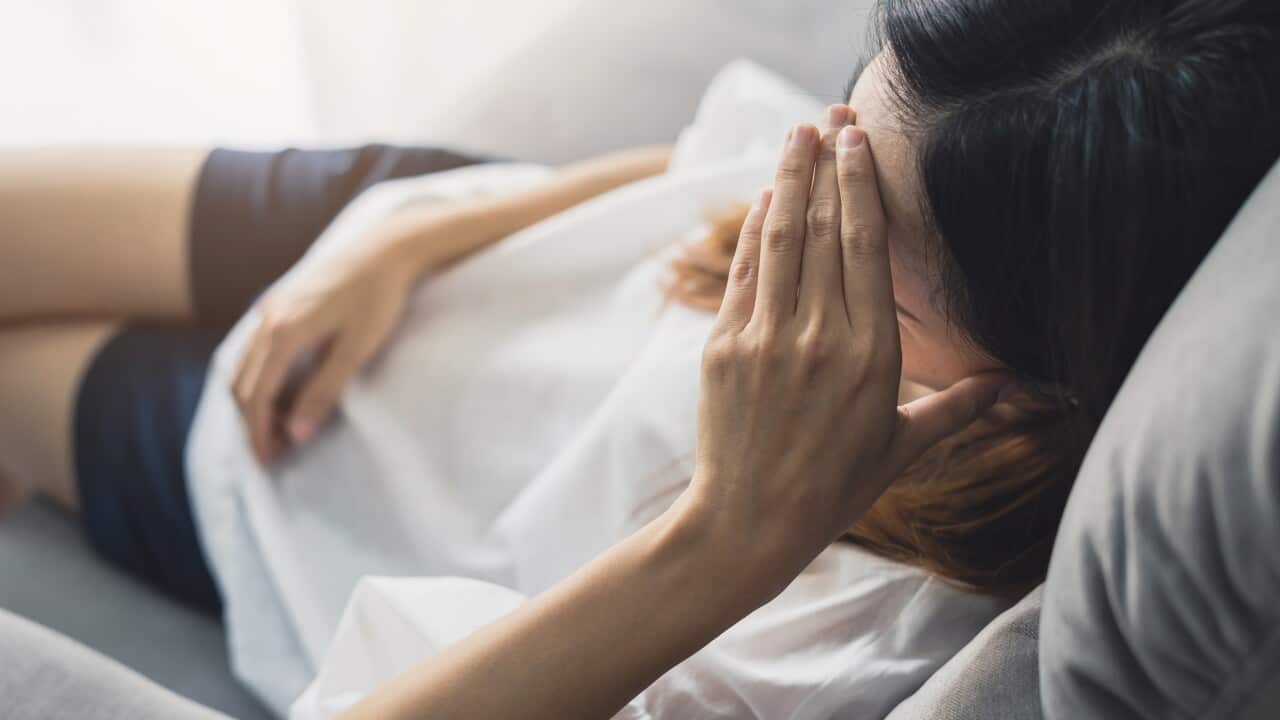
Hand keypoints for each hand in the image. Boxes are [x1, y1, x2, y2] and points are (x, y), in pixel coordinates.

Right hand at [232, 241, 415, 465]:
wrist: (386, 248)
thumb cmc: (378, 298)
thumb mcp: (357, 349)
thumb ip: (324, 391)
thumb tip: (297, 434)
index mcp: (284, 332)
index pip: (257, 396)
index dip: (259, 432)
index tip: (270, 461)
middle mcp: (268, 318)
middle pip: (243, 384)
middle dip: (254, 422)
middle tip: (274, 452)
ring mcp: (271, 307)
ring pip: (245, 365)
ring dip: (255, 400)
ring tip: (279, 427)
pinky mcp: (281, 301)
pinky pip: (257, 347)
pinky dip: (261, 376)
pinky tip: (284, 391)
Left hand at [687, 106, 1008, 596]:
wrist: (752, 521)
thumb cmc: (833, 488)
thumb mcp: (902, 447)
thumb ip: (957, 409)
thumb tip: (1011, 385)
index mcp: (872, 354)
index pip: (866, 248)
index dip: (861, 186)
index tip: (859, 142)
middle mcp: (821, 337)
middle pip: (823, 229)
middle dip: (826, 166)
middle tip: (829, 120)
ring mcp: (768, 339)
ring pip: (780, 240)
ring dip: (787, 180)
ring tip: (795, 137)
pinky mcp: (725, 347)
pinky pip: (744, 274)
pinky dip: (753, 232)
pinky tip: (765, 198)